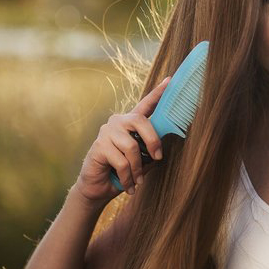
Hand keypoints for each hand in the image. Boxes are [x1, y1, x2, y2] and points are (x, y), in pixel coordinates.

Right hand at [74, 76, 170, 202]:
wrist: (98, 188)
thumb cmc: (122, 172)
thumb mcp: (141, 159)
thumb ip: (150, 149)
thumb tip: (163, 148)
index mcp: (130, 122)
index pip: (146, 104)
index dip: (158, 92)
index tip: (170, 80)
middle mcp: (118, 122)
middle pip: (141, 121)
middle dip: (153, 141)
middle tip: (158, 158)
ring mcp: (107, 132)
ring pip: (131, 147)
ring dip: (138, 169)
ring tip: (138, 181)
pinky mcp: (99, 146)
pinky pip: (121, 161)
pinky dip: (128, 177)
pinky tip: (129, 186)